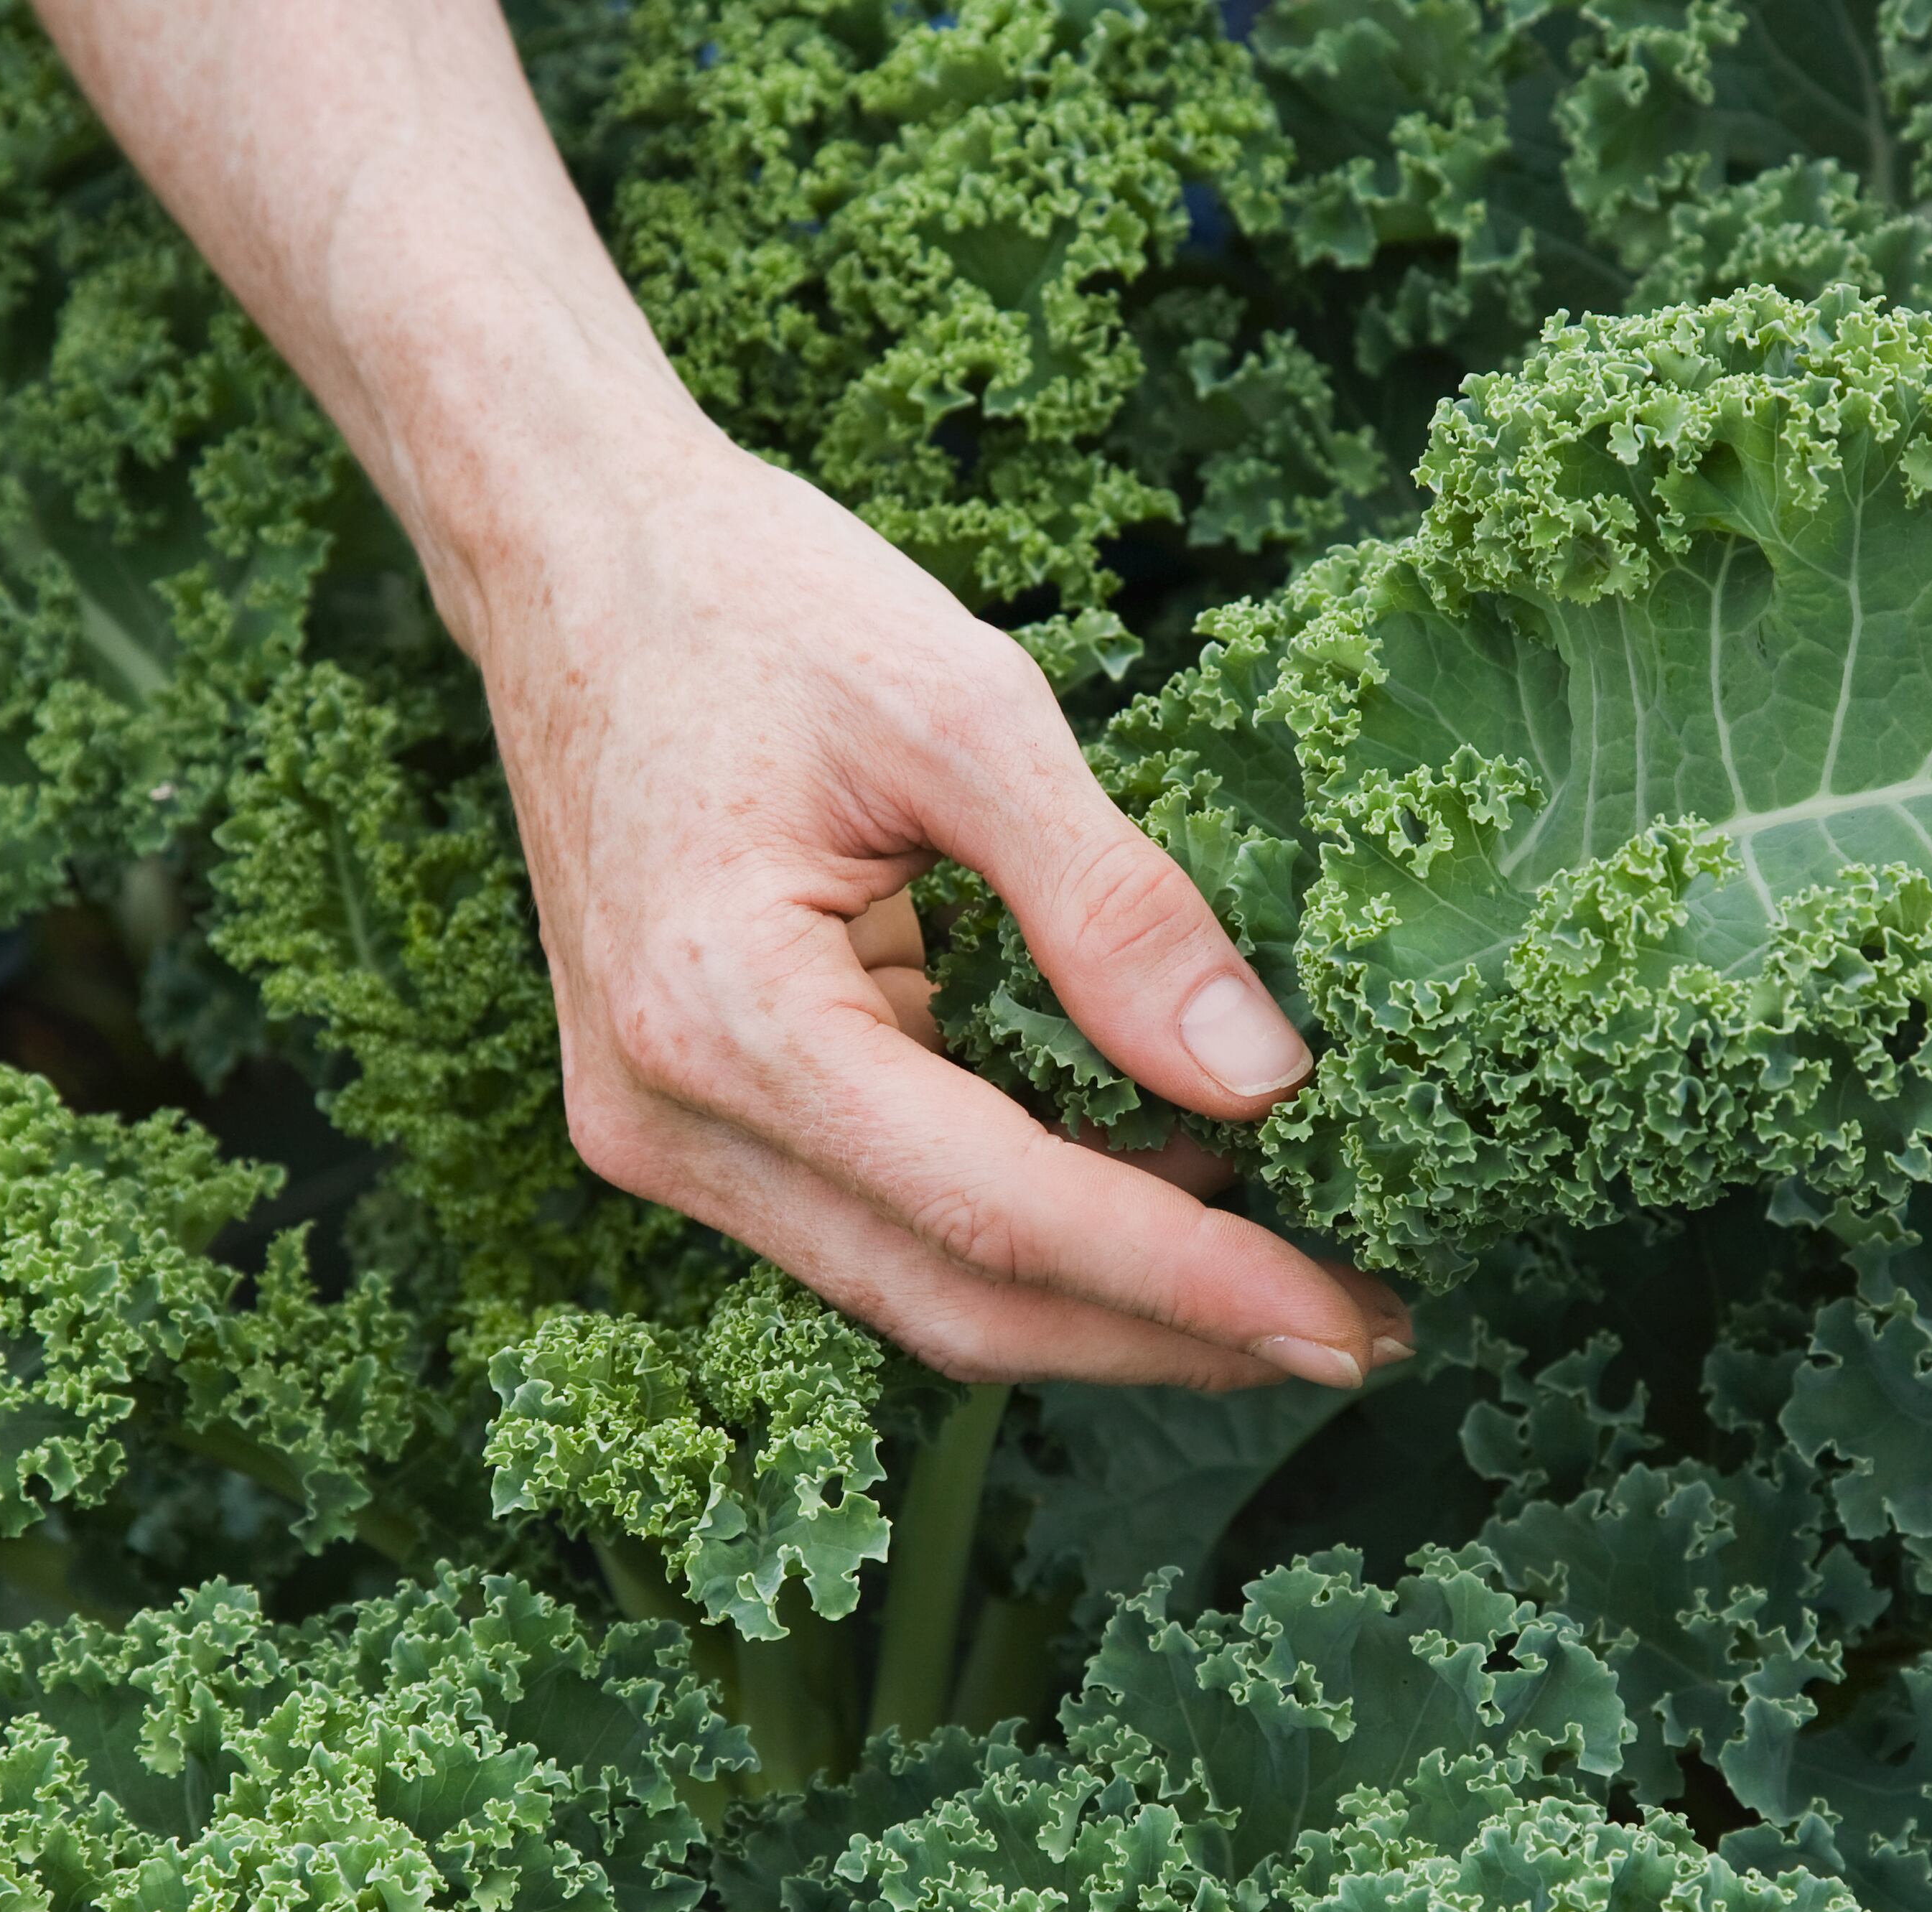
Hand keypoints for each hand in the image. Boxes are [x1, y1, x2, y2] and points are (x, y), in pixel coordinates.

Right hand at [30, 0, 1400, 1387]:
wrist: (570, 556)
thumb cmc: (754, 601)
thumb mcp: (966, 708)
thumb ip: (1115, 906)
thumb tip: (1265, 1081)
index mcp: (722, 1019)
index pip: (1003, 1215)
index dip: (1193, 1284)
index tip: (1353, 1321)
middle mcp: (670, 1122)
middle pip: (963, 1305)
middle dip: (1173, 1334)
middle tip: (1361, 1333)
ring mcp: (665, 1137)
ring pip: (925, 1291)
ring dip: (1112, 1304)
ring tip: (1291, 1276)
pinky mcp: (690, 1123)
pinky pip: (887, 1226)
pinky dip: (1034, 1234)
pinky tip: (1163, 1191)